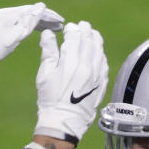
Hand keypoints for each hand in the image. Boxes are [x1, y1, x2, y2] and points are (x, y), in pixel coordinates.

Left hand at [0, 3, 63, 76]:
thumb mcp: (13, 39)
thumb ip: (28, 23)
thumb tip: (41, 7)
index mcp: (8, 15)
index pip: (33, 10)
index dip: (48, 15)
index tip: (61, 21)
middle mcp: (2, 14)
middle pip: (28, 13)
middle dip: (44, 18)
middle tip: (59, 26)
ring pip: (21, 18)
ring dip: (36, 23)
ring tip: (49, 29)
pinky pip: (14, 23)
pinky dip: (25, 26)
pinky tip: (30, 31)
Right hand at [34, 21, 108, 144]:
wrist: (64, 122)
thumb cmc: (50, 99)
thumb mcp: (44, 75)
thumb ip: (48, 52)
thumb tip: (48, 34)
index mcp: (71, 62)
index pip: (75, 37)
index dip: (72, 29)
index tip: (69, 28)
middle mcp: (87, 66)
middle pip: (89, 41)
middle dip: (85, 31)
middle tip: (83, 26)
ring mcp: (97, 75)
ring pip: (99, 50)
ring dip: (96, 40)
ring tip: (92, 35)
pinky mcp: (102, 84)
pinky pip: (104, 64)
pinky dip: (101, 55)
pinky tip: (97, 54)